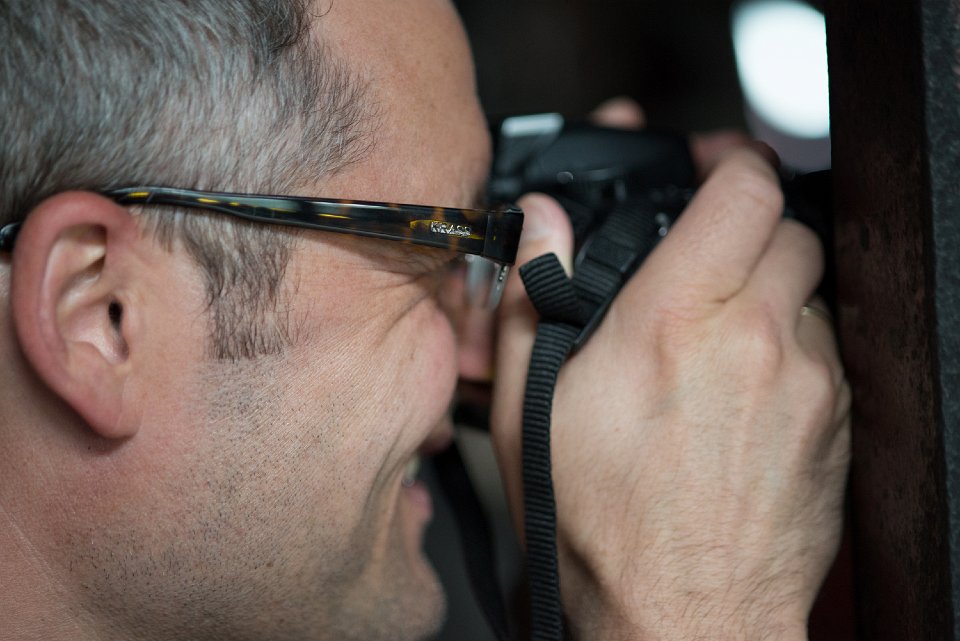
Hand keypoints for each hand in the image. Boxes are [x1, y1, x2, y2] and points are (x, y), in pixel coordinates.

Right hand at [490, 135, 849, 639]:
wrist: (680, 614)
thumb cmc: (600, 522)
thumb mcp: (533, 405)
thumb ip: (534, 295)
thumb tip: (539, 225)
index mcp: (671, 320)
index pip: (744, 189)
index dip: (732, 162)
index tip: (714, 170)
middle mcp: (752, 338)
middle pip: (792, 226)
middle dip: (752, 229)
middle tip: (708, 264)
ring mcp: (807, 381)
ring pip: (814, 288)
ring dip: (774, 292)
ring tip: (721, 340)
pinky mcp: (839, 424)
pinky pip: (829, 350)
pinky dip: (794, 348)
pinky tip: (749, 391)